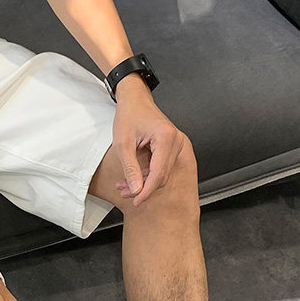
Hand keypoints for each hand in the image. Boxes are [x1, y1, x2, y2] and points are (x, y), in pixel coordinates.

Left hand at [112, 75, 187, 205]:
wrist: (135, 100)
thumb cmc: (129, 115)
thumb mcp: (123, 144)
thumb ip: (130, 168)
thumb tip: (136, 190)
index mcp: (166, 138)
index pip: (159, 174)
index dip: (146, 191)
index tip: (135, 200)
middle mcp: (176, 141)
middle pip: (161, 176)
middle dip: (143, 188)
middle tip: (123, 191)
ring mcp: (176, 144)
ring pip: (161, 174)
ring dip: (143, 183)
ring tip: (124, 185)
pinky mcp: (171, 147)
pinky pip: (161, 168)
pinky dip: (147, 175)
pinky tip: (133, 178)